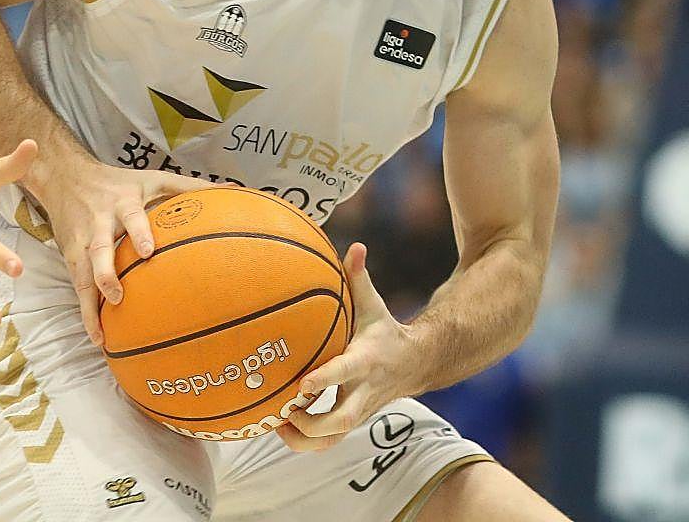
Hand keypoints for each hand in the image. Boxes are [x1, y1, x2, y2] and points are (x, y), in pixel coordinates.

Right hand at [27, 157, 214, 347]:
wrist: (64, 177)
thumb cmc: (118, 182)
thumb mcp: (152, 178)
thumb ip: (190, 186)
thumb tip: (233, 191)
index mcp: (122, 202)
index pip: (130, 216)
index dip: (138, 232)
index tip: (148, 251)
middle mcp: (99, 222)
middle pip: (99, 248)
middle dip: (106, 272)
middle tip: (118, 296)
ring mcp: (82, 241)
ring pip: (83, 273)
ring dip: (91, 303)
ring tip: (102, 331)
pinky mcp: (70, 256)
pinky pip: (77, 286)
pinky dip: (86, 312)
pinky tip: (97, 336)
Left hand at [277, 244, 421, 452]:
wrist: (415, 365)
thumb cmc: (383, 330)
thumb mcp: (373, 303)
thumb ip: (359, 277)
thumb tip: (354, 246)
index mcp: (364, 361)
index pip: (344, 374)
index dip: (325, 381)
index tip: (301, 384)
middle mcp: (363, 391)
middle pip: (340, 421)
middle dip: (309, 423)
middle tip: (279, 412)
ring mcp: (359, 412)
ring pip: (332, 440)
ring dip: (302, 440)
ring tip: (272, 422)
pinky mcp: (353, 423)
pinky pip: (329, 442)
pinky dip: (305, 442)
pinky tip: (279, 426)